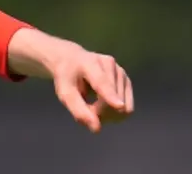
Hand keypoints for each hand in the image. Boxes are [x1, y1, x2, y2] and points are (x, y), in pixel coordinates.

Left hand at [7, 28, 133, 132]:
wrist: (73, 61)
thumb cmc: (67, 77)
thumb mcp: (64, 92)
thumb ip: (78, 109)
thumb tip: (97, 129)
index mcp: (89, 63)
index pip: (102, 82)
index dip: (110, 95)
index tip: (118, 106)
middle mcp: (110, 65)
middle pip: (113, 102)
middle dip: (100, 113)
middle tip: (85, 109)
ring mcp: (121, 73)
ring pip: (124, 107)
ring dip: (107, 114)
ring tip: (92, 107)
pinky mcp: (127, 82)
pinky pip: (127, 108)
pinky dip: (115, 113)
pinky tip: (102, 107)